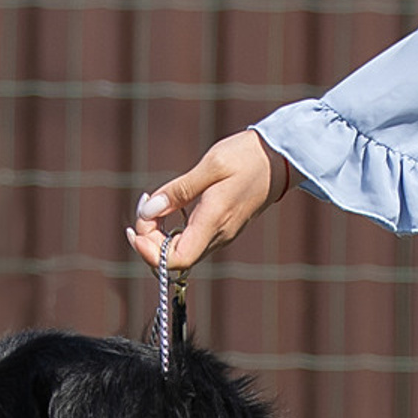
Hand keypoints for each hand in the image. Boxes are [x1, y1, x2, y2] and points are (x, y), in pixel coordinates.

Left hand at [126, 130, 292, 270]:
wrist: (280, 159)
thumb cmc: (248, 157)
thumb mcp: (211, 165)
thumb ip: (178, 190)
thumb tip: (149, 211)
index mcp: (214, 221)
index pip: (177, 261)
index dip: (150, 253)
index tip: (137, 228)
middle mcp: (218, 236)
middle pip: (174, 260)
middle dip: (149, 241)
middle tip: (143, 207)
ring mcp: (221, 235)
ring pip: (180, 252)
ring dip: (158, 236)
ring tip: (152, 204)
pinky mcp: (220, 229)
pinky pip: (189, 241)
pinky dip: (170, 230)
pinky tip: (167, 207)